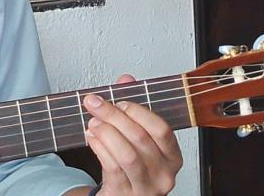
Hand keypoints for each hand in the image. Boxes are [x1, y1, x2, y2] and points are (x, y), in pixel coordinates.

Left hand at [84, 74, 181, 195]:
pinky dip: (98, 148)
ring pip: (127, 155)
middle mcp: (164, 174)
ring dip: (106, 133)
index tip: (120, 101)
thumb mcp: (135, 137)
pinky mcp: (125, 194)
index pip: (162, 129)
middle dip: (114, 116)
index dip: (139, 111)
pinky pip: (112, 168)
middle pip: (140, 138)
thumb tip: (126, 79)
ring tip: (92, 122)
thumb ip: (133, 107)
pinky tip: (91, 138)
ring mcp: (146, 187)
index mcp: (172, 156)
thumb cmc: (130, 165)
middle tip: (95, 105)